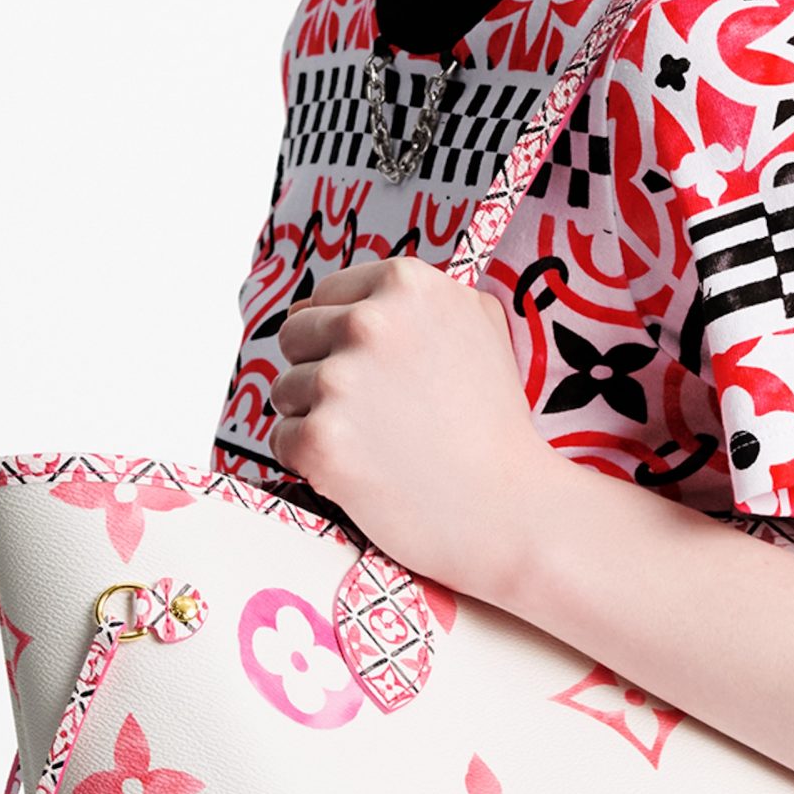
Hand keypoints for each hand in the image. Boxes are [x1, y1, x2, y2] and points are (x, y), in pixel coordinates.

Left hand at [272, 254, 562, 604]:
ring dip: (318, 417)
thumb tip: (325, 297)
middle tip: (376, 411)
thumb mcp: (479, 324)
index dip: (344, 336)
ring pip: (285, 389)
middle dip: (322, 371)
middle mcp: (370, 322)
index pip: (325, 295)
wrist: (510, 509)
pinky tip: (361, 471)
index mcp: (406, 284)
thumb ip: (415, 297)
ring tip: (376, 443)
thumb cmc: (494, 421)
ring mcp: (342, 381)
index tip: (379, 371)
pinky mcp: (321, 440)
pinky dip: (311, 460)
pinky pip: (283, 439)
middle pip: (295, 335)